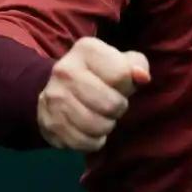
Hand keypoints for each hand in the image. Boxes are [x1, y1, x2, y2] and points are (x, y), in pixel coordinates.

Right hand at [37, 37, 150, 151]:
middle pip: (110, 104)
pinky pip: (82, 142)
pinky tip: (90, 131)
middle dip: (118, 108)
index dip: (127, 86)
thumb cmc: (99, 74)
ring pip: (97, 126)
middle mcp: (65, 70)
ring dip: (106, 126)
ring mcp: (53, 97)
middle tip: (112, 105)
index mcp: (86, 49)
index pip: (122, 75)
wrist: (56, 89)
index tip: (119, 86)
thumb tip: (142, 77)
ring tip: (102, 117)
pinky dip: (92, 141)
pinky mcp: (48, 123)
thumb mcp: (121, 62)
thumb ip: (137, 65)